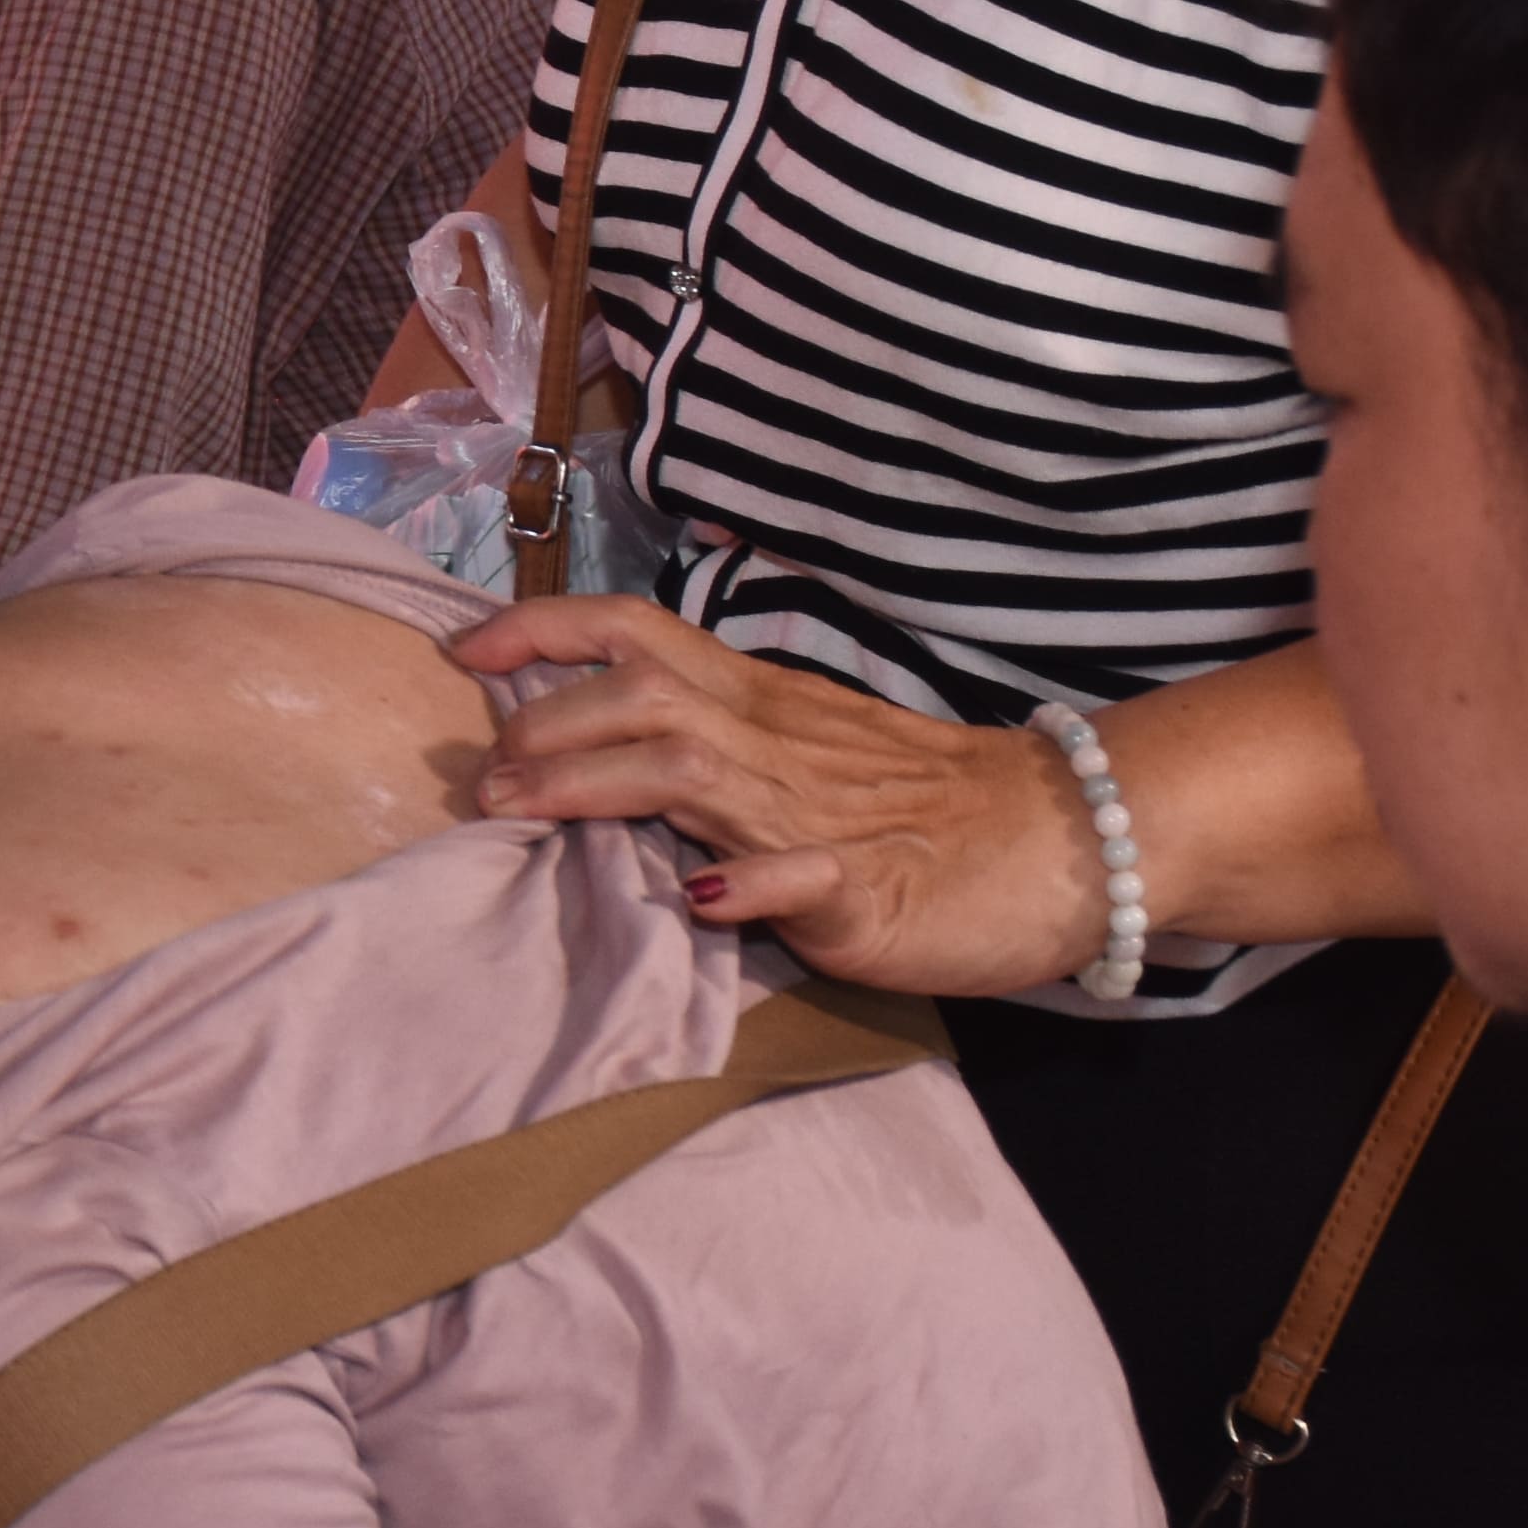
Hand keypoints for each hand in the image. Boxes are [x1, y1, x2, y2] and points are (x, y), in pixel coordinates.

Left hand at [456, 592, 1101, 992]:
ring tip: (524, 808)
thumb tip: (595, 752)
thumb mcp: (800, 753)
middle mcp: (774, 740)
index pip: (635, 634)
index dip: (542, 630)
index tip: (463, 650)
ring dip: (594, 783)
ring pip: (692, 766)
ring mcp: (819, 811)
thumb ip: (710, 747)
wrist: (1064, 839)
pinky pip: (806, 875)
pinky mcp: (868, 886)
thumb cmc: (922, 802)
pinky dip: (753, 884)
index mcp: (757, 702)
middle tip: (483, 775)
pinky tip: (705, 897)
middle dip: (544, 722)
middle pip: (641, 693)